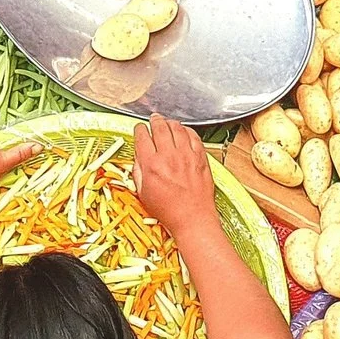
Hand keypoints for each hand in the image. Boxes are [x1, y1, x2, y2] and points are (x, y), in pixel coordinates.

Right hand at [131, 115, 216, 233]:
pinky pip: (194, 136)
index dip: (139, 130)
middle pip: (159, 127)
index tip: (140, 129)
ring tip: (168, 123)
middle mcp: (168, 156)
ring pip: (177, 128)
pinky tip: (184, 131)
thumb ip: (139, 172)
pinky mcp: (200, 158)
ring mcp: (186, 156)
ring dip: (170, 122)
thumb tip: (138, 158)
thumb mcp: (143, 193)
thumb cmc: (169, 211)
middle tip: (154, 119)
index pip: (142, 137)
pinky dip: (187, 130)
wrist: (193, 219)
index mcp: (151, 165)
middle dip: (154, 121)